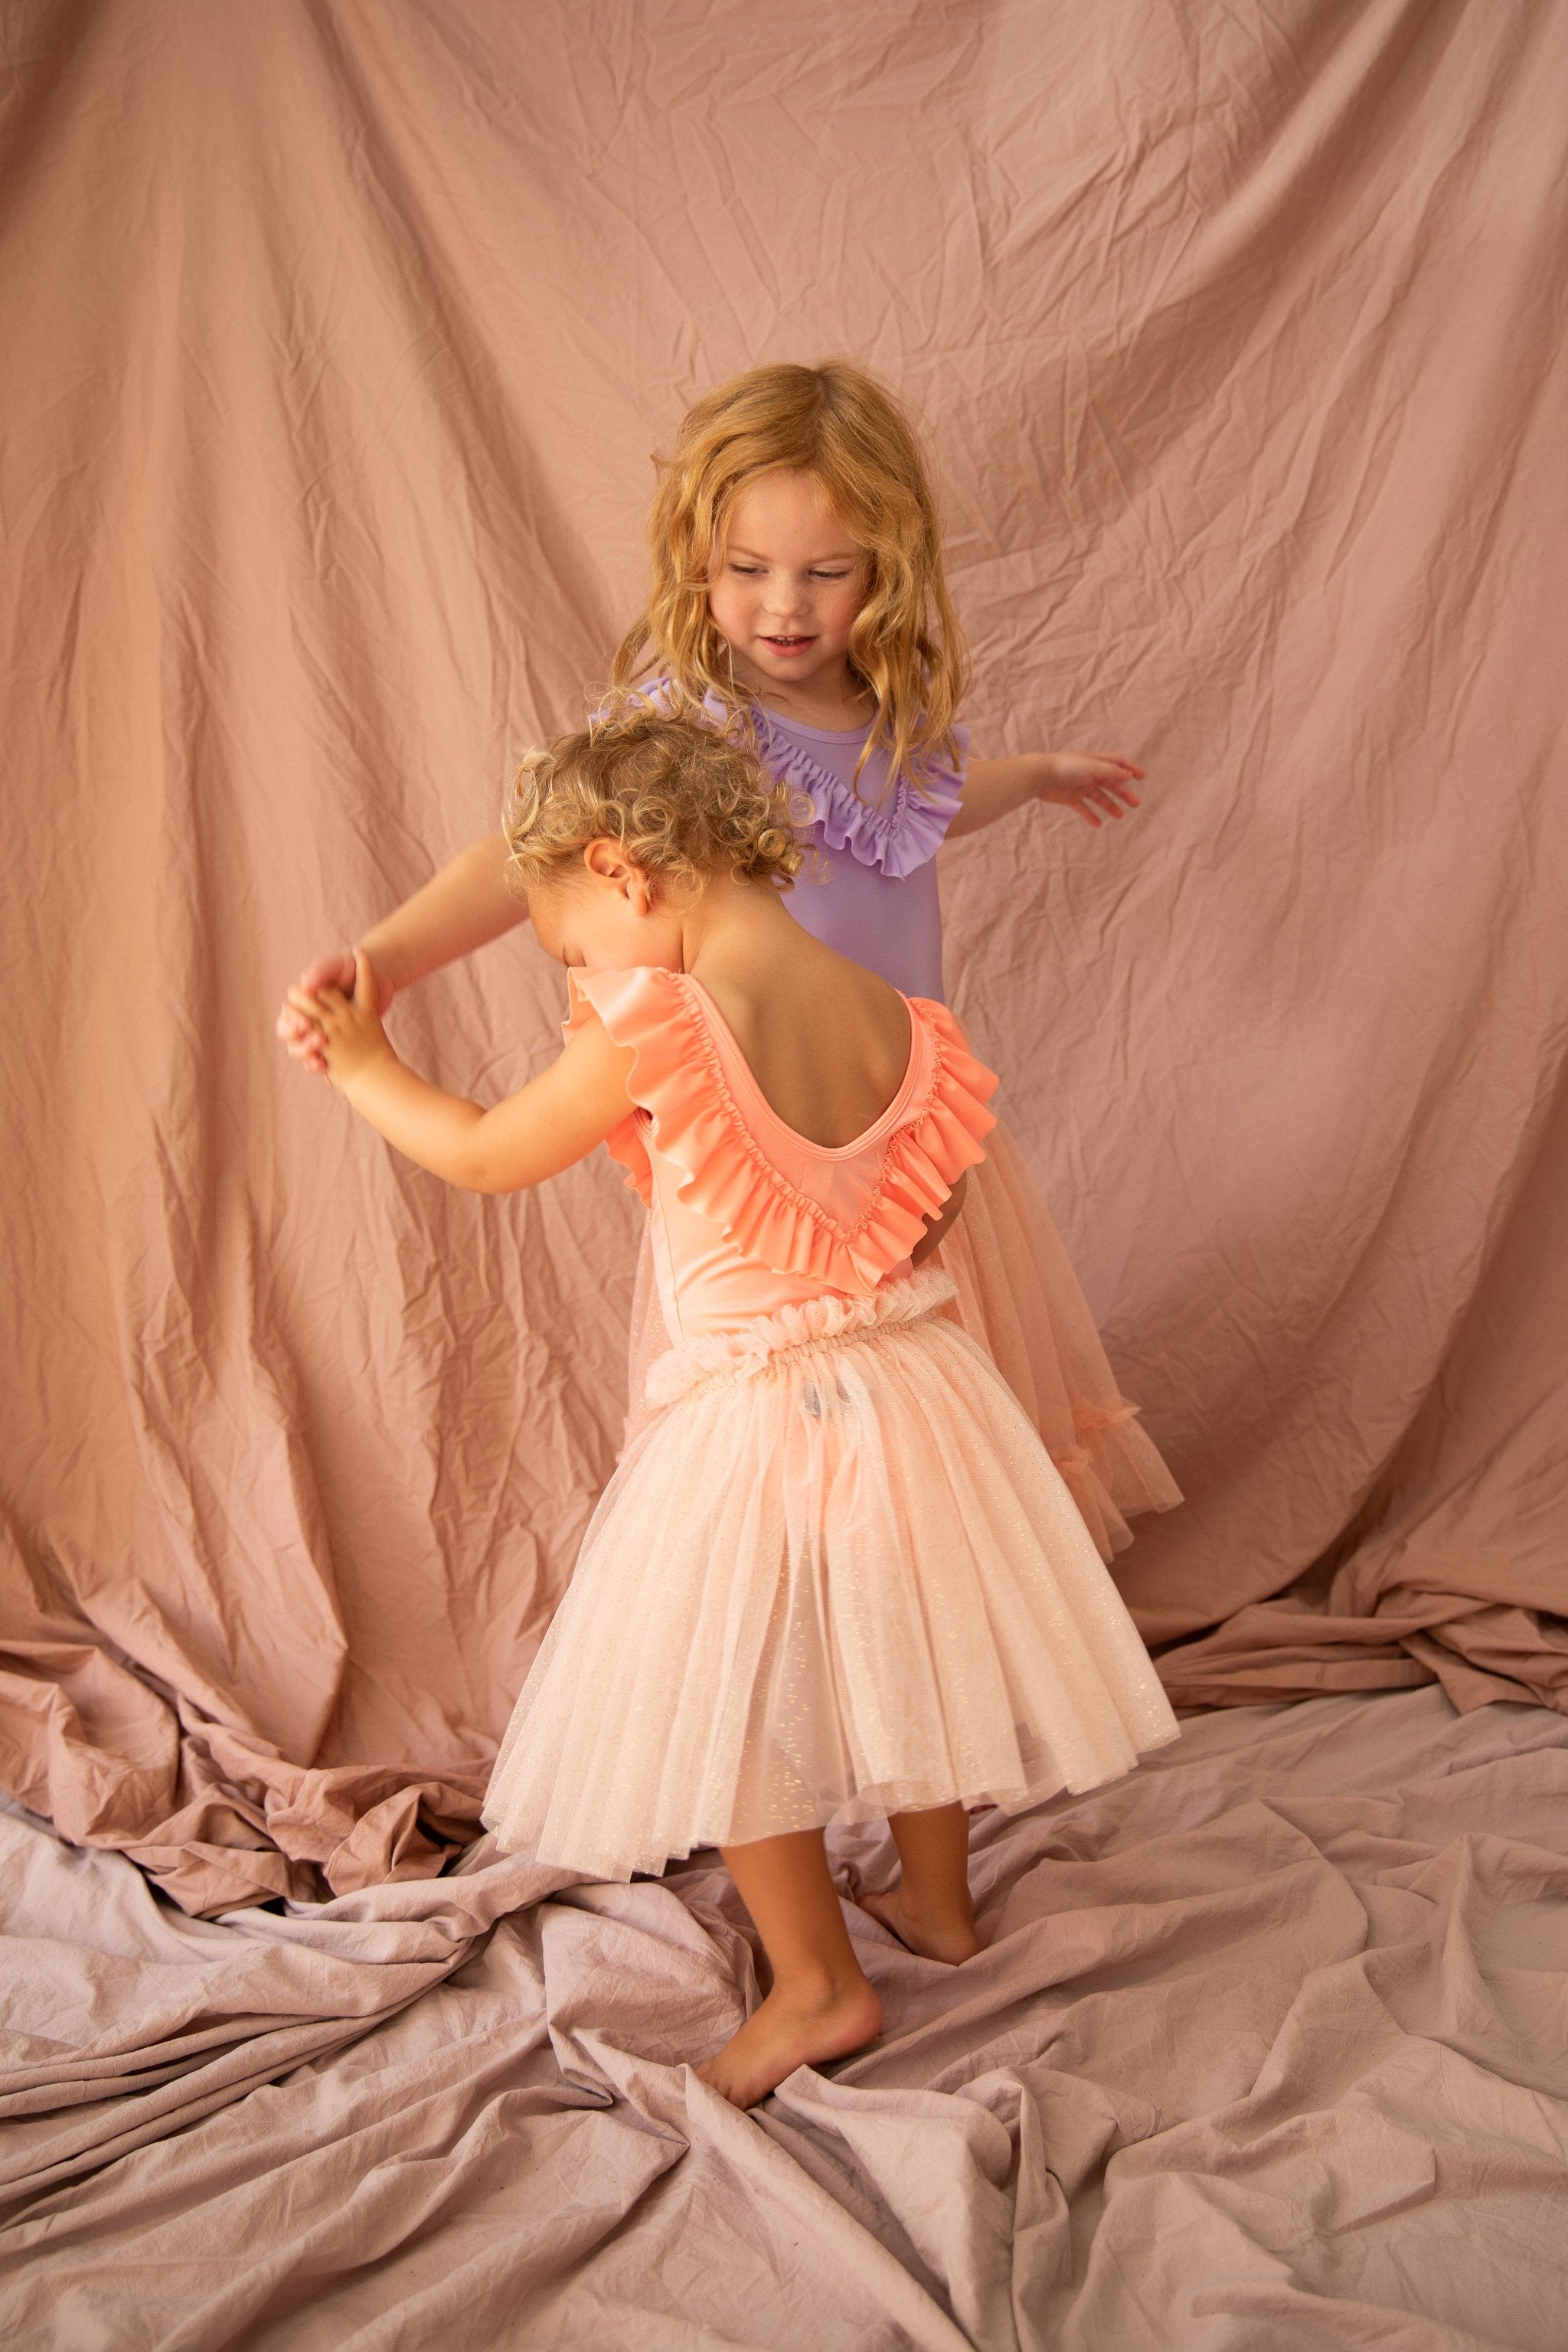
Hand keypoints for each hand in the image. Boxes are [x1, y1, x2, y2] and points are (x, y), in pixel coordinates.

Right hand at [285, 949, 395, 1091]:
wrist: (379, 974)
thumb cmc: (351, 968)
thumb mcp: (336, 966)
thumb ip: (320, 972)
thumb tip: (305, 987)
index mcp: (302, 1002)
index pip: (287, 1019)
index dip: (292, 1025)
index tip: (305, 1025)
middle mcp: (309, 1019)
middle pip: (293, 1041)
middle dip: (301, 1045)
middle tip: (318, 1043)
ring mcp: (324, 1032)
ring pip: (305, 1053)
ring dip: (309, 1058)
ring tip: (320, 1062)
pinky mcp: (340, 1043)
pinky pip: (329, 1061)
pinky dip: (327, 1070)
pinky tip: (330, 1075)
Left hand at [1037, 752, 1143, 827]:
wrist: (1041, 776)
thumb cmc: (1066, 767)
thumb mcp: (1092, 768)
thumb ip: (1111, 772)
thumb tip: (1129, 776)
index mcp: (1096, 762)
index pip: (1118, 764)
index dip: (1130, 769)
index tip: (1142, 777)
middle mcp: (1089, 774)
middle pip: (1111, 783)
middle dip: (1124, 793)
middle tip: (1135, 804)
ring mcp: (1080, 786)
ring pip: (1099, 797)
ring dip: (1110, 806)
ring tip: (1120, 816)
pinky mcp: (1070, 798)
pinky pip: (1083, 808)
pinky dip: (1091, 816)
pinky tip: (1098, 824)